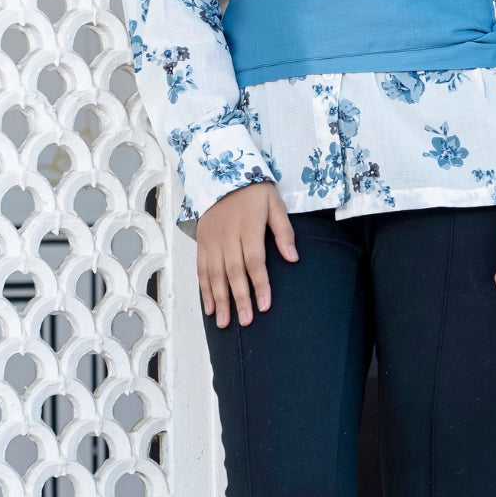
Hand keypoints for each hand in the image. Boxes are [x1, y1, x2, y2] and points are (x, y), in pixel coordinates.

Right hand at [197, 182, 297, 328]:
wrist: (220, 173)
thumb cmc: (253, 190)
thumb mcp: (275, 203)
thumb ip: (284, 230)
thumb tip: (293, 257)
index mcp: (248, 227)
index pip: (254, 261)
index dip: (260, 284)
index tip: (265, 306)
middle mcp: (228, 236)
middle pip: (234, 272)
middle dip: (240, 299)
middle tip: (246, 322)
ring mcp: (212, 240)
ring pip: (215, 274)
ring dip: (220, 300)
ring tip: (225, 322)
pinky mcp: (202, 241)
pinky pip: (201, 268)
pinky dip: (205, 289)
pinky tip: (210, 307)